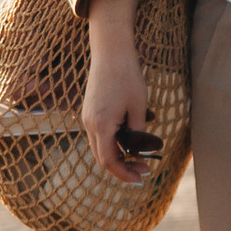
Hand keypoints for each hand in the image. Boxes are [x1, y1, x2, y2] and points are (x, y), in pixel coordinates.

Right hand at [80, 0, 151, 184]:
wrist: (111, 52)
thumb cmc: (127, 76)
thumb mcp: (138, 107)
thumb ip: (138, 133)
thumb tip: (138, 152)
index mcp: (101, 125)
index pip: (109, 161)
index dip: (124, 173)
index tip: (141, 178)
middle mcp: (88, 124)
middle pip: (102, 158)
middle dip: (122, 167)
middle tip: (144, 169)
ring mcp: (87, 117)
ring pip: (100, 147)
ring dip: (118, 156)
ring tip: (139, 157)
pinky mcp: (89, 111)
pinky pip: (99, 135)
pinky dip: (113, 143)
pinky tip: (129, 141)